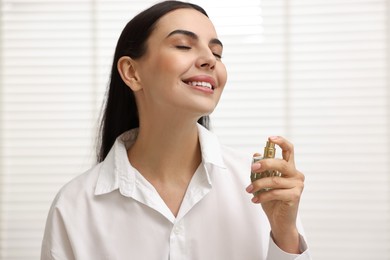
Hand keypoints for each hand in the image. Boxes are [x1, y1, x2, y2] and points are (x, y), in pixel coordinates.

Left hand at [246, 136, 304, 252]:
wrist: (280, 221)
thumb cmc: (273, 200)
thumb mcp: (264, 182)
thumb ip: (262, 170)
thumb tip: (255, 155)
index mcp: (290, 168)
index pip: (289, 150)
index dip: (281, 142)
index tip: (270, 138)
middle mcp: (296, 175)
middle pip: (282, 163)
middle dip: (265, 163)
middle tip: (253, 168)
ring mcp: (297, 186)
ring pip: (274, 180)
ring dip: (258, 185)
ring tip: (249, 190)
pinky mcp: (295, 196)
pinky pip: (275, 192)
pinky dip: (262, 195)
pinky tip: (255, 199)